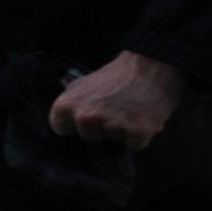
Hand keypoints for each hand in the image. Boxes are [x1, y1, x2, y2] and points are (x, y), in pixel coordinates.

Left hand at [49, 52, 182, 149]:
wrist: (151, 65)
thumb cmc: (117, 74)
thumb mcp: (83, 84)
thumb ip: (73, 103)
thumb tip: (67, 121)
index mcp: (67, 105)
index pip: (60, 128)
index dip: (74, 125)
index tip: (86, 117)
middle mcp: (86, 117)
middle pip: (89, 138)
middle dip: (100, 129)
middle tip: (114, 109)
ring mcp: (112, 125)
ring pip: (114, 141)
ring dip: (122, 130)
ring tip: (130, 109)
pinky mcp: (137, 132)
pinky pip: (134, 145)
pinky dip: (140, 135)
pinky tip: (142, 117)